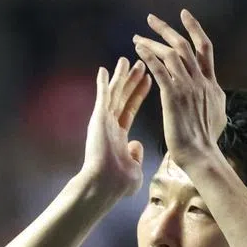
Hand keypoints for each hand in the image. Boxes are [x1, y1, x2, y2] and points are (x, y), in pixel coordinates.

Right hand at [79, 57, 151, 198]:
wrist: (105, 186)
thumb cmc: (118, 184)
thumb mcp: (134, 169)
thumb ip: (135, 155)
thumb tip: (135, 145)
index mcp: (118, 136)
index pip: (130, 108)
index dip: (139, 94)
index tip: (148, 80)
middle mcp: (109, 125)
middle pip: (123, 96)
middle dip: (132, 80)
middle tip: (140, 63)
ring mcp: (103, 122)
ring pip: (114, 93)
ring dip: (121, 76)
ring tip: (126, 60)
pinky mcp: (98, 120)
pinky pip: (102, 98)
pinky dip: (103, 84)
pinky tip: (104, 70)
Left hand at [133, 9, 226, 168]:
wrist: (202, 155)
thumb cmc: (207, 141)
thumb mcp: (218, 114)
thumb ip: (213, 99)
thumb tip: (216, 94)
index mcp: (212, 84)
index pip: (204, 48)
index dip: (194, 29)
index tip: (184, 15)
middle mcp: (201, 81)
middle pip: (185, 45)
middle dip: (167, 29)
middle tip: (151, 19)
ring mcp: (188, 87)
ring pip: (171, 54)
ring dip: (152, 43)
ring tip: (136, 38)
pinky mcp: (174, 96)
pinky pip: (160, 70)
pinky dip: (149, 57)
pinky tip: (137, 50)